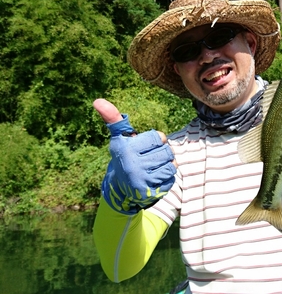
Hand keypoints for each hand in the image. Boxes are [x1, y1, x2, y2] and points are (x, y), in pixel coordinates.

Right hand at [94, 99, 176, 214]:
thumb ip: (114, 119)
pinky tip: (154, 179)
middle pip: (167, 152)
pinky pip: (170, 179)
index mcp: (125, 148)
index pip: (160, 137)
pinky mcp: (149, 192)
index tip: (146, 146)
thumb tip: (97, 100)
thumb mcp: (120, 138)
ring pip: (171, 166)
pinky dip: (166, 179)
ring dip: (166, 166)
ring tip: (152, 168)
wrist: (121, 186)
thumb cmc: (125, 155)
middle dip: (162, 154)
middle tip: (149, 159)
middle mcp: (132, 165)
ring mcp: (141, 180)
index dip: (157, 140)